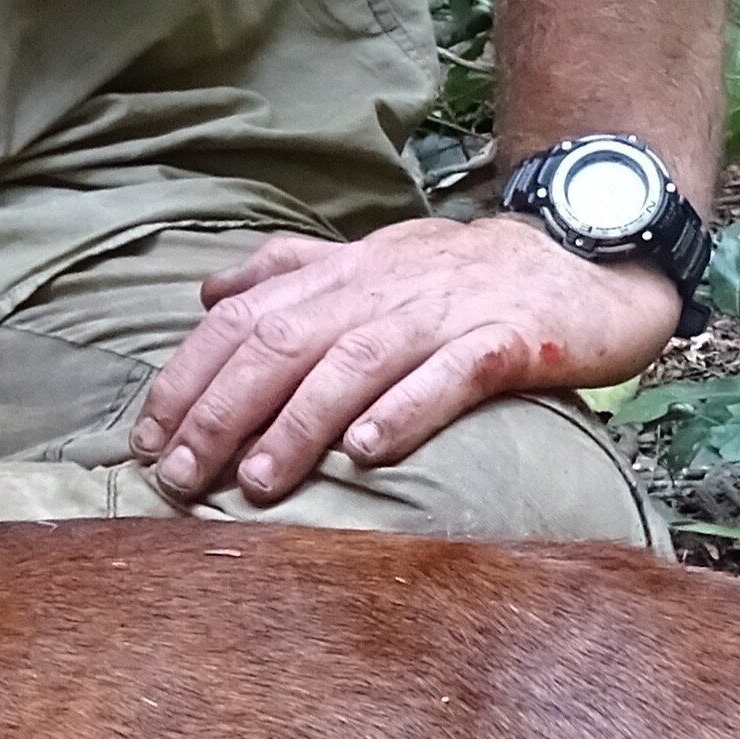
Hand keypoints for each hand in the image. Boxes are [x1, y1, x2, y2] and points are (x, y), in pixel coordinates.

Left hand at [129, 216, 684, 503]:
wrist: (589, 255)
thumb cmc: (470, 275)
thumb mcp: (373, 261)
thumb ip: (290, 274)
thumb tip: (210, 295)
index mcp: (346, 272)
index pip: (245, 319)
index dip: (191, 376)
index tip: (149, 438)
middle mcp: (385, 286)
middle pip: (285, 342)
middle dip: (223, 410)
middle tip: (180, 476)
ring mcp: (447, 311)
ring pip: (356, 361)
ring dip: (298, 423)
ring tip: (256, 483)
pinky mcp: (510, 340)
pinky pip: (451, 373)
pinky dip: (406, 410)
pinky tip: (369, 451)